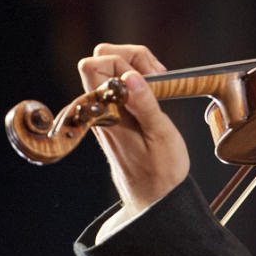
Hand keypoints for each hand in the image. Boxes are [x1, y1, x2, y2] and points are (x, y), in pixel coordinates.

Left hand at [77, 43, 189, 217]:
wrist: (153, 198)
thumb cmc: (160, 171)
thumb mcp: (160, 135)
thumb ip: (145, 104)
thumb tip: (130, 77)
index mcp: (107, 112)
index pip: (95, 64)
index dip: (125, 61)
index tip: (151, 78)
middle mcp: (100, 109)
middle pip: (99, 59)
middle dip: (130, 58)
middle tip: (157, 77)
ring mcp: (105, 111)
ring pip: (108, 71)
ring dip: (135, 69)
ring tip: (159, 85)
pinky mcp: (114, 116)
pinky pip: (117, 86)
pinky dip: (137, 82)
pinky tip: (154, 95)